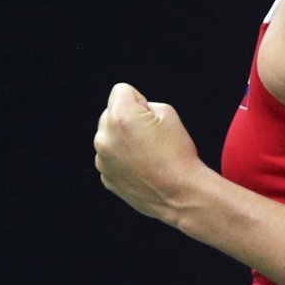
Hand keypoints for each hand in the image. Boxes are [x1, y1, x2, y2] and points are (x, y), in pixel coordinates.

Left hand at [93, 82, 205, 224]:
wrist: (181, 194)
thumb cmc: (178, 153)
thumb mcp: (167, 112)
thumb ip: (144, 105)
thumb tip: (133, 111)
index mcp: (120, 116)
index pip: (121, 90)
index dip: (139, 99)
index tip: (151, 116)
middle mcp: (104, 137)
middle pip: (111, 113)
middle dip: (126, 118)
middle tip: (150, 136)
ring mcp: (102, 159)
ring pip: (109, 136)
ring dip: (122, 139)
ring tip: (147, 153)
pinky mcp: (105, 177)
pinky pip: (110, 157)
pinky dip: (122, 159)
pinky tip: (142, 167)